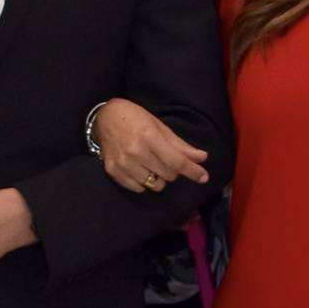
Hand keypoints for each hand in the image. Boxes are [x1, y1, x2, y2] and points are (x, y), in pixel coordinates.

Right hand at [93, 97, 209, 194]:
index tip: (204, 177)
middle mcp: (135, 152)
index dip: (193, 171)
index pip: (176, 162)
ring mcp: (123, 164)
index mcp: (149, 137)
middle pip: (168, 175)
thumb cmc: (135, 119)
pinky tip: (142, 170)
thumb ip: (180, 145)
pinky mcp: (114, 172)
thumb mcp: (160, 127)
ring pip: (154, 185)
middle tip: (168, 160)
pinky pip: (138, 189)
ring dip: (160, 178)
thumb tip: (201, 158)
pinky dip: (145, 183)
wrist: (105, 118)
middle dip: (174, 171)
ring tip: (154, 165)